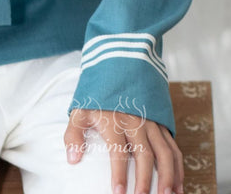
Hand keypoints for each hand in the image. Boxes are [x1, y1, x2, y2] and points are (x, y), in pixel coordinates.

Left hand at [64, 108, 183, 193]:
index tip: (118, 193)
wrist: (117, 70)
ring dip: (168, 177)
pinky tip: (178, 185)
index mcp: (114, 121)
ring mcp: (151, 122)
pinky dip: (178, 167)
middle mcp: (135, 122)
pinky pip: (173, 147)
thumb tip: (72, 159)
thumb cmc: (97, 97)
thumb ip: (74, 135)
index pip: (118, 151)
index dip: (119, 173)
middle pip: (144, 154)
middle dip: (145, 180)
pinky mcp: (161, 123)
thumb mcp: (80, 111)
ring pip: (164, 152)